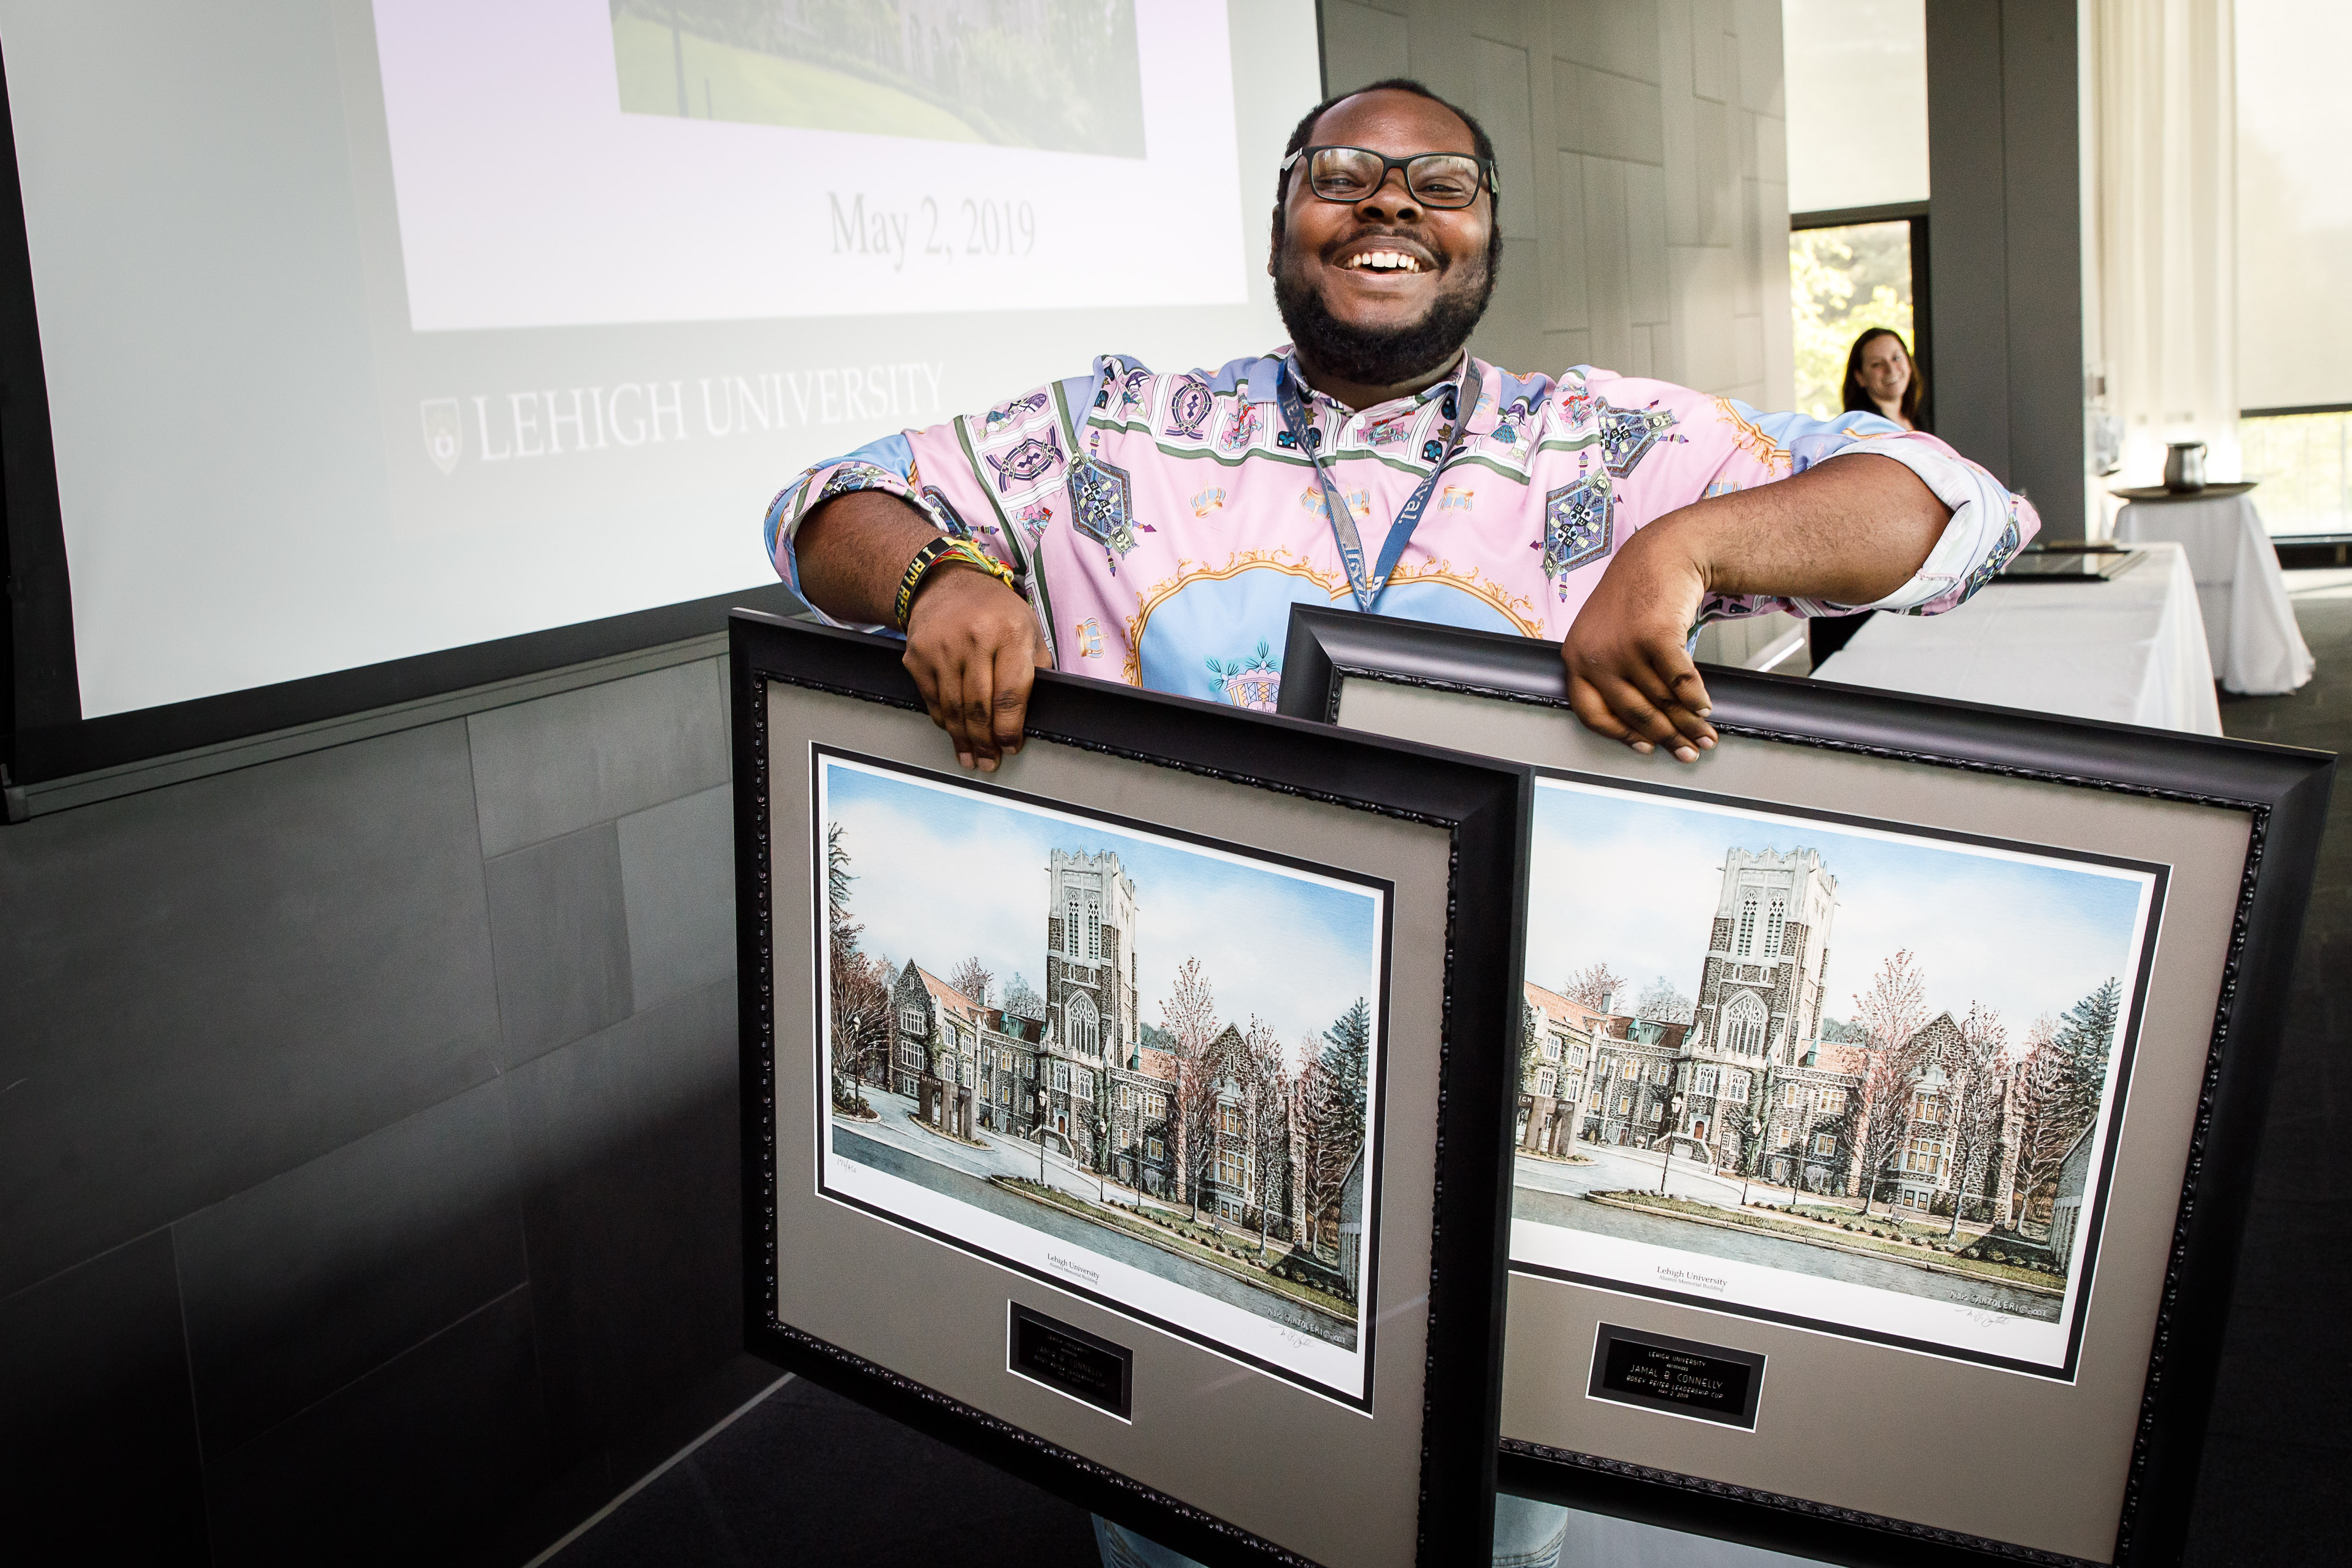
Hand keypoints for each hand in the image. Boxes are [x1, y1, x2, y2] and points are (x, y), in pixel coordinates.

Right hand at [901, 566, 1048, 770]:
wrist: (944, 583)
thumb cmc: (995, 609)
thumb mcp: (1029, 627)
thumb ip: (1037, 666)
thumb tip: (1040, 710)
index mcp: (1009, 633)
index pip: (1010, 694)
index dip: (1010, 728)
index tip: (1011, 747)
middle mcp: (973, 639)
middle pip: (979, 707)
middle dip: (986, 742)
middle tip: (990, 763)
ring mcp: (941, 648)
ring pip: (953, 708)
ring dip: (963, 740)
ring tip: (971, 758)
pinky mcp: (918, 656)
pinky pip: (932, 700)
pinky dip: (944, 721)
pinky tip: (954, 733)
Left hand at [1563, 518, 1718, 762]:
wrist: (1662, 554)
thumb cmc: (1636, 597)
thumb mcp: (1607, 635)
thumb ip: (1613, 674)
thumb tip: (1642, 723)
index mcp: (1576, 659)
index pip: (1593, 713)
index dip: (1622, 736)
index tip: (1645, 747)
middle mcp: (1595, 655)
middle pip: (1635, 712)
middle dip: (1668, 737)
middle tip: (1688, 752)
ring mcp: (1623, 646)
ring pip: (1662, 700)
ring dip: (1689, 723)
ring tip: (1705, 735)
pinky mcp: (1654, 636)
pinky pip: (1681, 682)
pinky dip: (1697, 699)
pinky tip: (1706, 708)